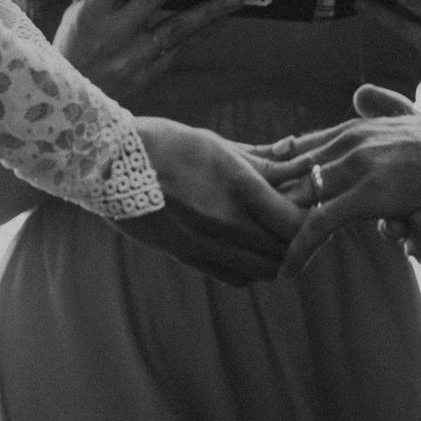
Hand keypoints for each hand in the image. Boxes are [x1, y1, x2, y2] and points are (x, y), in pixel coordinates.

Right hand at [55, 0, 238, 103]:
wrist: (71, 103)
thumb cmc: (72, 50)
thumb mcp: (74, 19)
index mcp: (91, 15)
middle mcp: (114, 36)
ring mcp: (133, 58)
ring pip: (177, 29)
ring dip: (210, 10)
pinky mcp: (148, 75)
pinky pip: (181, 50)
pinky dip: (204, 33)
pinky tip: (223, 20)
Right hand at [118, 117, 304, 285]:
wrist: (109, 163)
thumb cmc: (165, 143)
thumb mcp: (215, 143)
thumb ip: (259, 157)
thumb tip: (295, 151)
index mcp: (239, 186)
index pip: (296, 223)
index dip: (310, 222)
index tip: (310, 209)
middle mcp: (227, 220)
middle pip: (285, 252)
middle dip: (297, 242)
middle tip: (297, 225)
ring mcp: (205, 243)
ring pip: (263, 270)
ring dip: (275, 258)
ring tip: (273, 238)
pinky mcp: (187, 256)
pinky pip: (235, 277)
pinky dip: (250, 270)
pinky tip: (246, 250)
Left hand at [261, 84, 420, 275]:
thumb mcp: (411, 121)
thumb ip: (383, 107)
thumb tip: (361, 91)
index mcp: (357, 126)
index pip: (301, 149)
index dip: (272, 172)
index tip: (245, 187)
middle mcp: (349, 141)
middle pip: (289, 173)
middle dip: (259, 199)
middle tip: (228, 220)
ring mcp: (356, 165)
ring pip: (298, 198)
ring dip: (272, 226)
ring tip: (248, 252)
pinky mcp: (368, 192)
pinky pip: (321, 223)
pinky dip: (300, 248)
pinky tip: (286, 270)